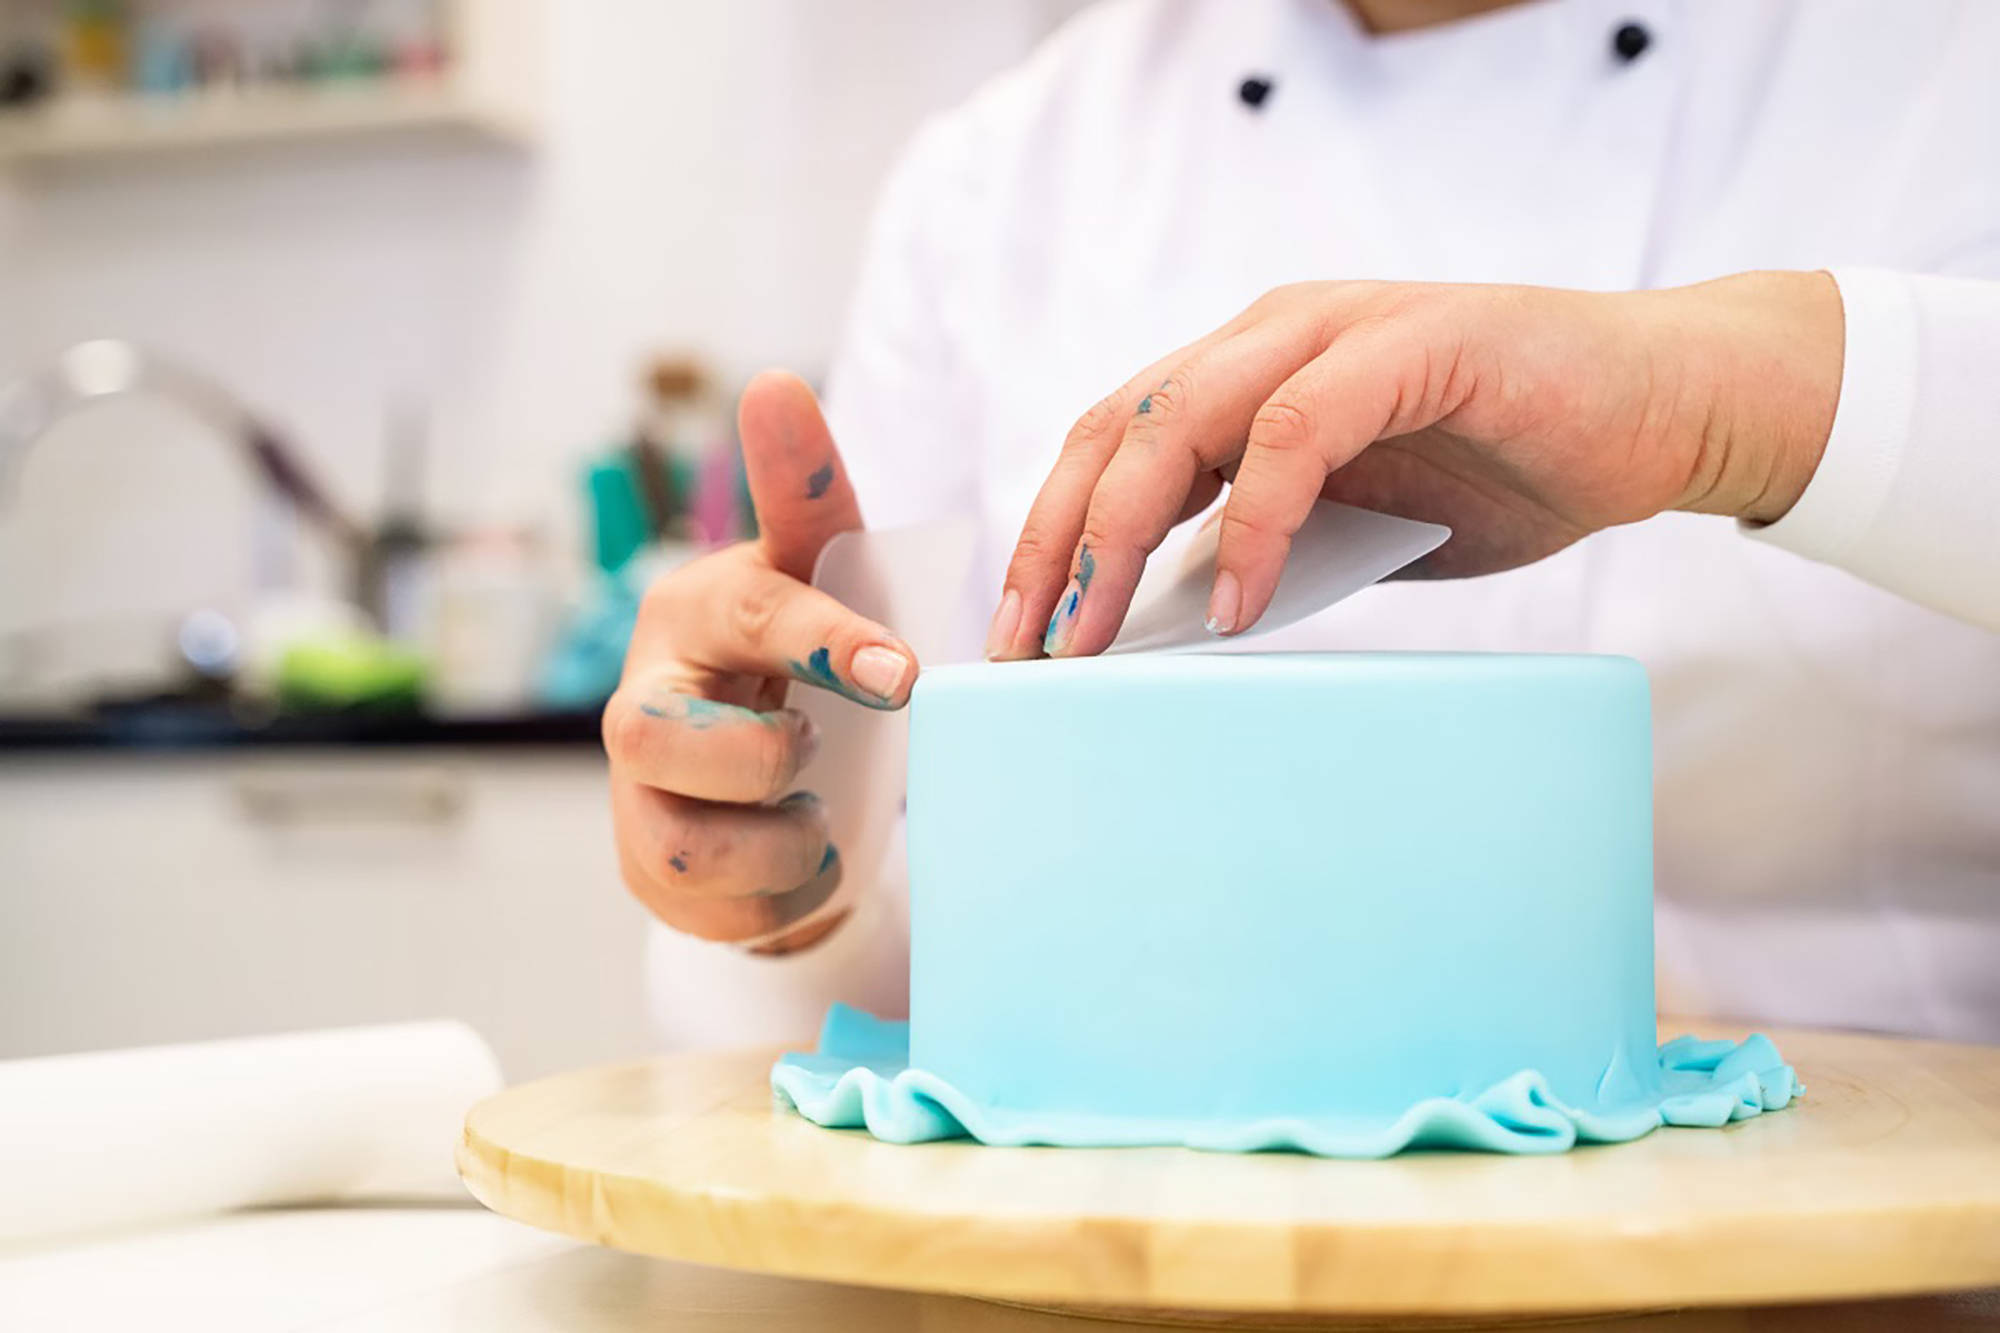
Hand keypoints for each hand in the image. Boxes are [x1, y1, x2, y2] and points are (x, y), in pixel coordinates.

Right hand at [604, 372, 917, 952]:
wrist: (767, 779)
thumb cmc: (801, 658)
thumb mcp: (825, 578)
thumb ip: (810, 495)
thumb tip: (775, 384)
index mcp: (701, 608)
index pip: (755, 613)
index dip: (827, 641)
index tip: (901, 672)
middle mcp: (643, 692)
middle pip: (665, 736)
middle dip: (763, 758)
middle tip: (817, 752)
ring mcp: (633, 788)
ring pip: (696, 836)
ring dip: (786, 834)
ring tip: (809, 804)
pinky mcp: (645, 862)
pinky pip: (729, 900)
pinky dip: (789, 883)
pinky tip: (796, 848)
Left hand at [987, 271, 1842, 658]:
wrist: (1662, 411)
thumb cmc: (1508, 469)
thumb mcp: (1357, 529)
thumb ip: (1269, 552)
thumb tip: (1171, 628)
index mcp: (1247, 371)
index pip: (1111, 444)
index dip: (1052, 536)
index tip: (1021, 637)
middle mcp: (1272, 334)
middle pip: (1117, 429)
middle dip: (1059, 543)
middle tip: (1032, 650)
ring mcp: (1339, 329)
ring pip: (1183, 417)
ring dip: (1123, 533)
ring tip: (1098, 634)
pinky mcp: (1413, 342)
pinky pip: (1298, 428)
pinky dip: (1253, 518)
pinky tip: (1237, 605)